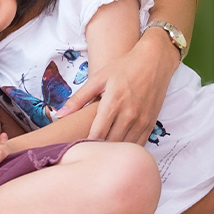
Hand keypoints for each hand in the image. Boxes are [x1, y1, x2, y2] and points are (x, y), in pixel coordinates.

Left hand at [52, 31, 175, 143]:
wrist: (153, 61)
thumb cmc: (123, 68)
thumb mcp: (98, 79)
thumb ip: (78, 98)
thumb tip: (59, 114)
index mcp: (113, 103)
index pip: (97, 133)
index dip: (86, 143)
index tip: (77, 146)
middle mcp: (129, 115)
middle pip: (110, 142)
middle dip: (98, 149)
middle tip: (86, 151)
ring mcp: (142, 121)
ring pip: (124, 146)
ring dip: (113, 150)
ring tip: (100, 152)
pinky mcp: (151, 124)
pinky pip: (138, 144)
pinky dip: (127, 148)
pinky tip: (117, 148)